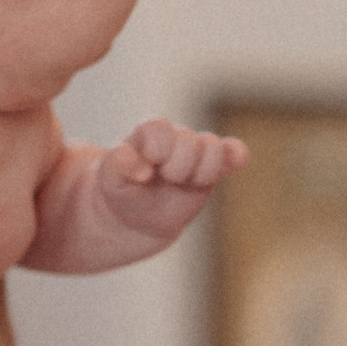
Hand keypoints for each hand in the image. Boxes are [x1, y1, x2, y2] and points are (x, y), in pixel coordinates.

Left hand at [100, 118, 247, 238]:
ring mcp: (197, 154)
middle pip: (187, 139)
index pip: (159, 127)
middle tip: (165, 180)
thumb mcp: (110, 180)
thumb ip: (117, 165)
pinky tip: (237, 161)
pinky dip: (236, 156)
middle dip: (176, 167)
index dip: (156, 152)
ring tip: (183, 183)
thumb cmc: (123, 191)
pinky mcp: (213, 171)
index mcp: (150, 133)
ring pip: (212, 147)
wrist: (139, 218)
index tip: (145, 174)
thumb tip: (141, 167)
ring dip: (198, 171)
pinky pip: (232, 154)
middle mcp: (176, 138)